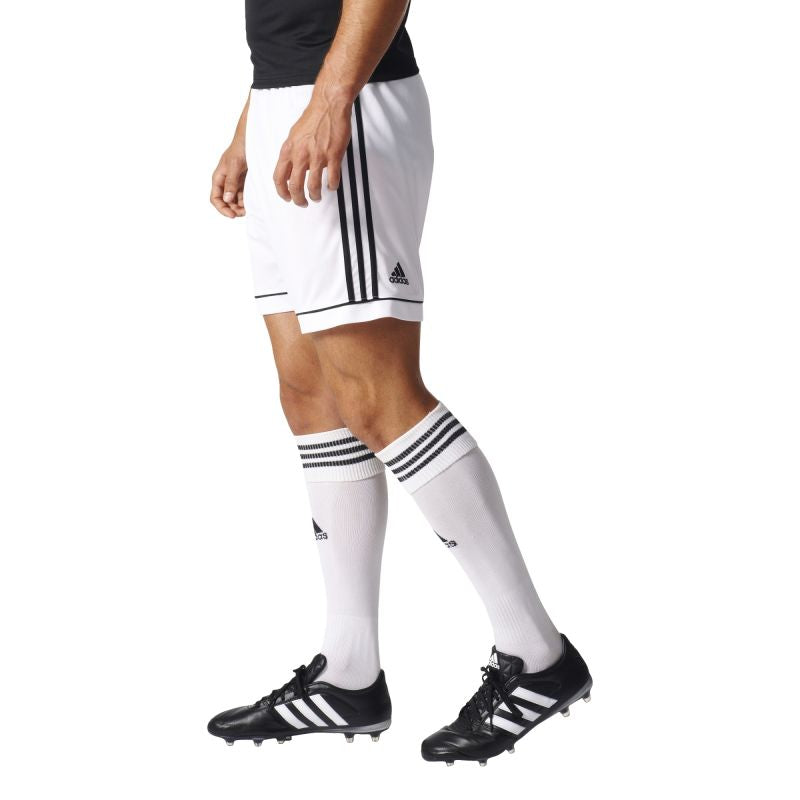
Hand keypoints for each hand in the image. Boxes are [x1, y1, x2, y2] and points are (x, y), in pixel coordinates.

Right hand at [211, 141, 246, 217]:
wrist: (249, 139)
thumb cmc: (239, 149)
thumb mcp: (234, 165)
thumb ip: (231, 182)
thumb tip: (228, 199)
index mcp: (218, 178)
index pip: (215, 198)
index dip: (222, 209)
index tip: (232, 215)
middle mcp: (224, 181)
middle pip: (225, 201)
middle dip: (232, 209)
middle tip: (243, 213)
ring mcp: (233, 181)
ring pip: (234, 199)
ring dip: (240, 206)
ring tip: (248, 210)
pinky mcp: (242, 180)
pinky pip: (242, 194)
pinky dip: (245, 200)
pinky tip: (252, 203)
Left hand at [273, 87, 352, 206]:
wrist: (329, 105)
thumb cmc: (313, 118)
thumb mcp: (294, 135)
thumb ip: (292, 153)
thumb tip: (291, 168)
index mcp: (289, 150)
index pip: (279, 178)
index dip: (282, 192)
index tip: (286, 198)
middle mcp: (301, 155)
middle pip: (295, 186)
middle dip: (298, 199)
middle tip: (302, 203)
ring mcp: (317, 156)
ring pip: (313, 186)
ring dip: (315, 196)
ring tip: (317, 197)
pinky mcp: (333, 156)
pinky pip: (332, 178)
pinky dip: (332, 186)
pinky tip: (332, 186)